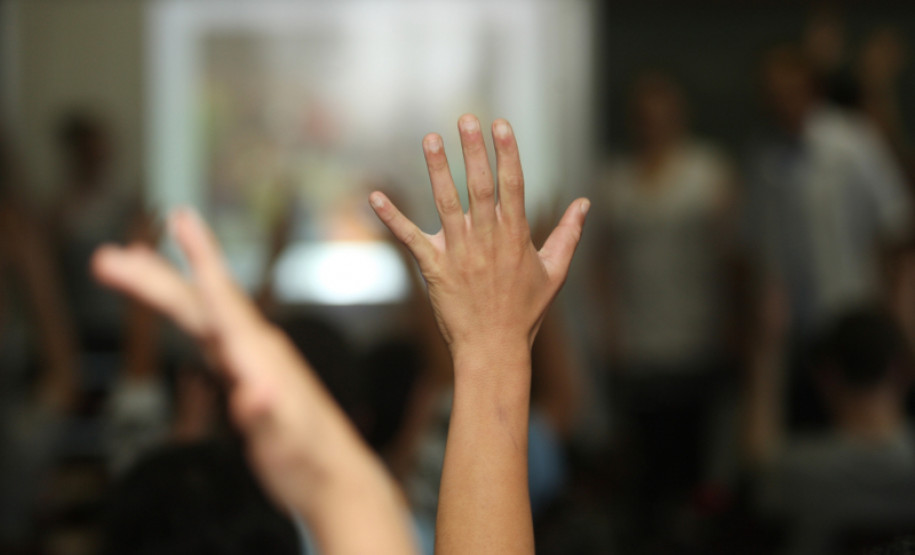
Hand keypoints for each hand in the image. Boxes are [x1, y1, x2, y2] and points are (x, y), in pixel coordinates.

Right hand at [92, 209, 415, 553]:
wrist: (334, 476)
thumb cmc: (309, 462)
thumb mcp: (285, 443)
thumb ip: (268, 416)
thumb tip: (254, 392)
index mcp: (260, 355)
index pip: (224, 299)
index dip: (202, 257)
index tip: (182, 219)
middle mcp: (256, 348)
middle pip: (200, 301)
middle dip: (153, 278)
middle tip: (105, 258)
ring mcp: (252, 359)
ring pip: (201, 311)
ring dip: (163, 287)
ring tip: (125, 263)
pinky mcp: (248, 372)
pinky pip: (209, 329)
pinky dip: (187, 309)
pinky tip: (181, 303)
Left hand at [370, 115, 588, 361]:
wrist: (494, 349)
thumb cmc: (526, 312)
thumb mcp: (555, 272)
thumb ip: (568, 234)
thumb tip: (585, 204)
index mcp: (516, 237)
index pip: (513, 186)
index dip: (507, 153)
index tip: (501, 124)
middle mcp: (488, 241)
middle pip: (481, 188)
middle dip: (473, 151)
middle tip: (466, 118)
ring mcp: (460, 254)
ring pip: (447, 204)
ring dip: (437, 170)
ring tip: (430, 139)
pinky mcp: (435, 269)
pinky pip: (411, 239)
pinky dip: (392, 218)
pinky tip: (375, 196)